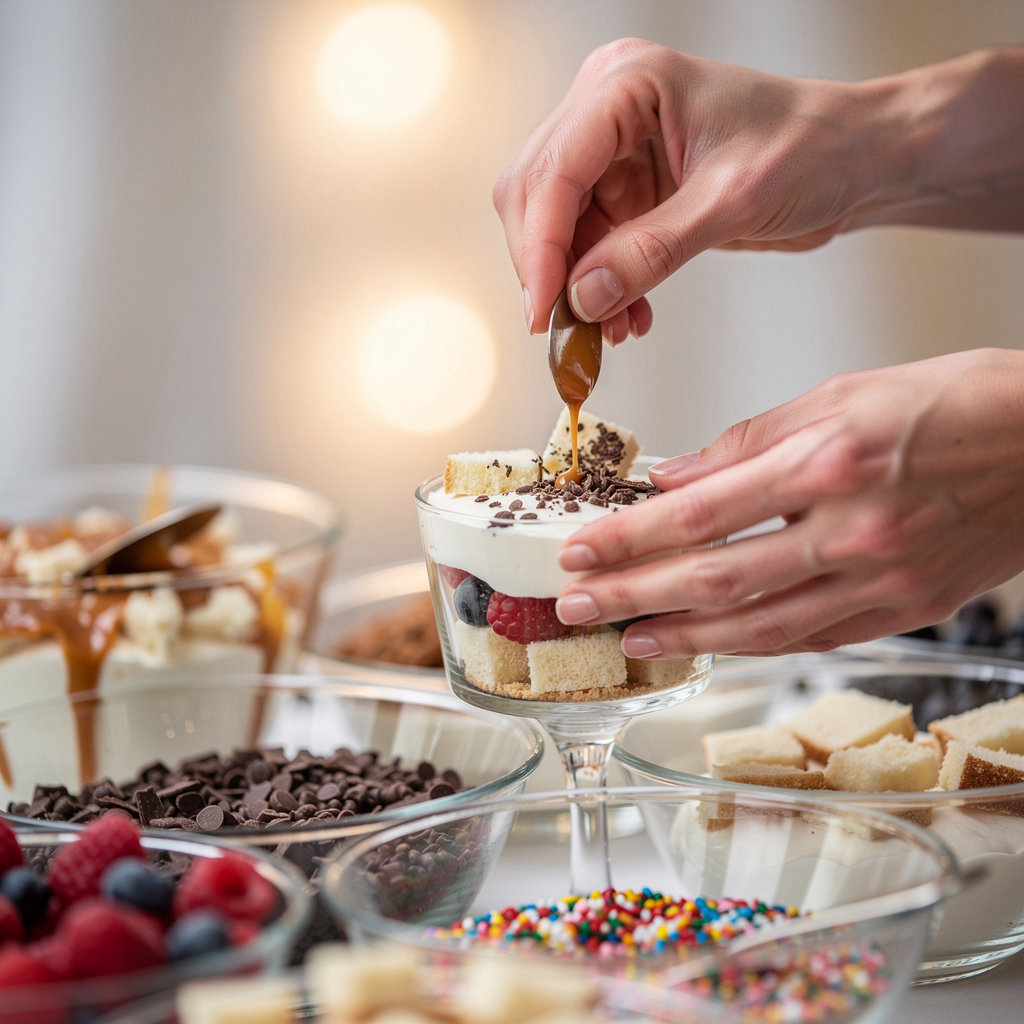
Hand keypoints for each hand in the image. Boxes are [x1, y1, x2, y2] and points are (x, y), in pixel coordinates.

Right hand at [494, 41, 1023, 344]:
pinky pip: (589, 247)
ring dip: (576, 287)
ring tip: (610, 330)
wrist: (853, 160)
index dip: (541, 247)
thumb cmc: (813, 147)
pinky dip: (601, 288)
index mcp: (627, 84)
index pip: (554, 170)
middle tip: (566, 329)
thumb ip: (653, 249)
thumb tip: (586, 296)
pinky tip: (626, 316)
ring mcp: (614, 151)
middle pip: (537, 196)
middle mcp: (608, 110)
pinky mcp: (628, 190)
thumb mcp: (734, 200)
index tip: (544, 309)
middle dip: (549, 269)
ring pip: (558, 230)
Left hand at [553, 349, 1023, 655]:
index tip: (579, 549)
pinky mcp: (904, 611)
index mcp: (828, 462)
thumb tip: (676, 476)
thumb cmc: (954, 404)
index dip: (629, 539)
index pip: (699, 514)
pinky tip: (712, 644)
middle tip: (577, 607)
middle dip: (635, 596)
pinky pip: (813, 639)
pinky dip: (754, 644)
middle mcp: (851, 531)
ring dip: (685, 637)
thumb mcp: (841, 394)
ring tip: (630, 639)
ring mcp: (880, 581)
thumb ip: (748, 442)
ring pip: (760, 627)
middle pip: (716, 579)